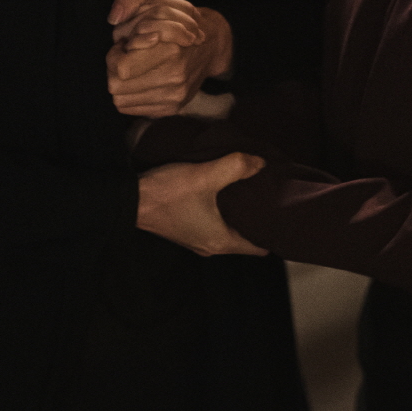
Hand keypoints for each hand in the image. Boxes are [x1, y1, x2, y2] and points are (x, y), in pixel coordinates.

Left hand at [106, 0, 232, 117]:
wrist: (211, 45)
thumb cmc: (179, 17)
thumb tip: (114, 16)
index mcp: (171, 50)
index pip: (120, 68)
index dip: (114, 55)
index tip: (124, 45)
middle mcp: (174, 77)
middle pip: (116, 86)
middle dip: (115, 70)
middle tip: (126, 56)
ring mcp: (174, 97)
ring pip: (121, 100)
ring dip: (122, 83)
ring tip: (136, 66)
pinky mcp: (173, 109)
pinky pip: (133, 109)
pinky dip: (131, 94)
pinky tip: (142, 78)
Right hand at [137, 153, 268, 255]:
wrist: (129, 199)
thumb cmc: (168, 193)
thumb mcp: (206, 175)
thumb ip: (237, 167)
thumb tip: (261, 163)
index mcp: (221, 242)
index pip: (260, 247)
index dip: (273, 231)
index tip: (282, 211)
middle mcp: (210, 246)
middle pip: (245, 237)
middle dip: (257, 218)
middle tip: (270, 193)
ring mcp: (196, 239)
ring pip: (228, 229)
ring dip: (238, 213)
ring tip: (250, 188)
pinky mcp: (185, 229)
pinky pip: (214, 224)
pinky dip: (222, 211)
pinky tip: (224, 190)